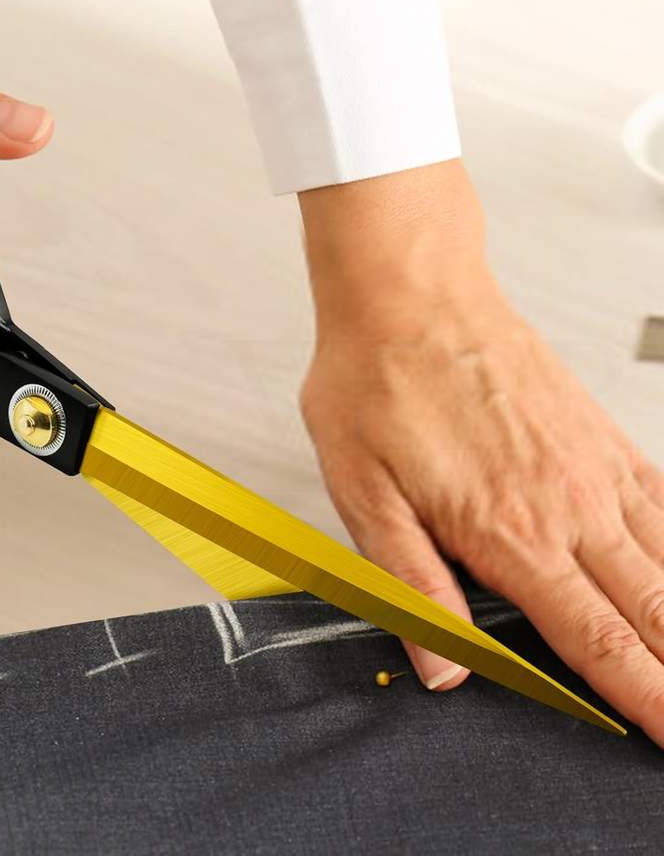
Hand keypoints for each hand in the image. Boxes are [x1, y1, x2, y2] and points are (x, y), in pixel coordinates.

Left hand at [299, 159, 663, 744]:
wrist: (409, 295)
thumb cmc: (376, 386)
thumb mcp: (362, 493)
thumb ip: (410, 584)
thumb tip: (442, 665)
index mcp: (510, 532)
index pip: (594, 639)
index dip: (643, 699)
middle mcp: (568, 504)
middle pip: (649, 610)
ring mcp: (591, 464)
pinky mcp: (595, 431)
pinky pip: (660, 498)